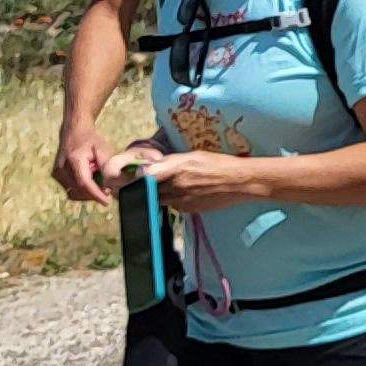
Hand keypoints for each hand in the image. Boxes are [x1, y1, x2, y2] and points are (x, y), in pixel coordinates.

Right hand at [52, 124, 121, 204]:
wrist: (73, 132)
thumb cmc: (90, 140)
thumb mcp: (103, 148)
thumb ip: (107, 164)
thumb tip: (112, 180)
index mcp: (74, 160)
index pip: (84, 183)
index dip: (95, 194)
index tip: (106, 202)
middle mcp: (62, 168)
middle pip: (79, 190)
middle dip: (94, 194)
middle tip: (108, 189)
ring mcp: (57, 173)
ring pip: (74, 192)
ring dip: (88, 192)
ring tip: (99, 182)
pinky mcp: (56, 176)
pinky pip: (70, 189)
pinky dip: (82, 189)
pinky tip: (89, 181)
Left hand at [120, 148, 255, 213]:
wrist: (240, 182)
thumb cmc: (219, 164)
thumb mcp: (193, 155)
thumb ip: (170, 163)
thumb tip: (150, 167)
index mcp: (176, 168)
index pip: (145, 176)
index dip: (133, 180)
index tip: (125, 181)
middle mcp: (176, 186)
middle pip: (148, 191)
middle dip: (141, 190)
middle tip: (138, 187)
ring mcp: (182, 200)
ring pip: (159, 200)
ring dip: (156, 196)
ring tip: (163, 188)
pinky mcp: (189, 210)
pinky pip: (173, 206)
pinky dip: (173, 200)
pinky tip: (183, 194)